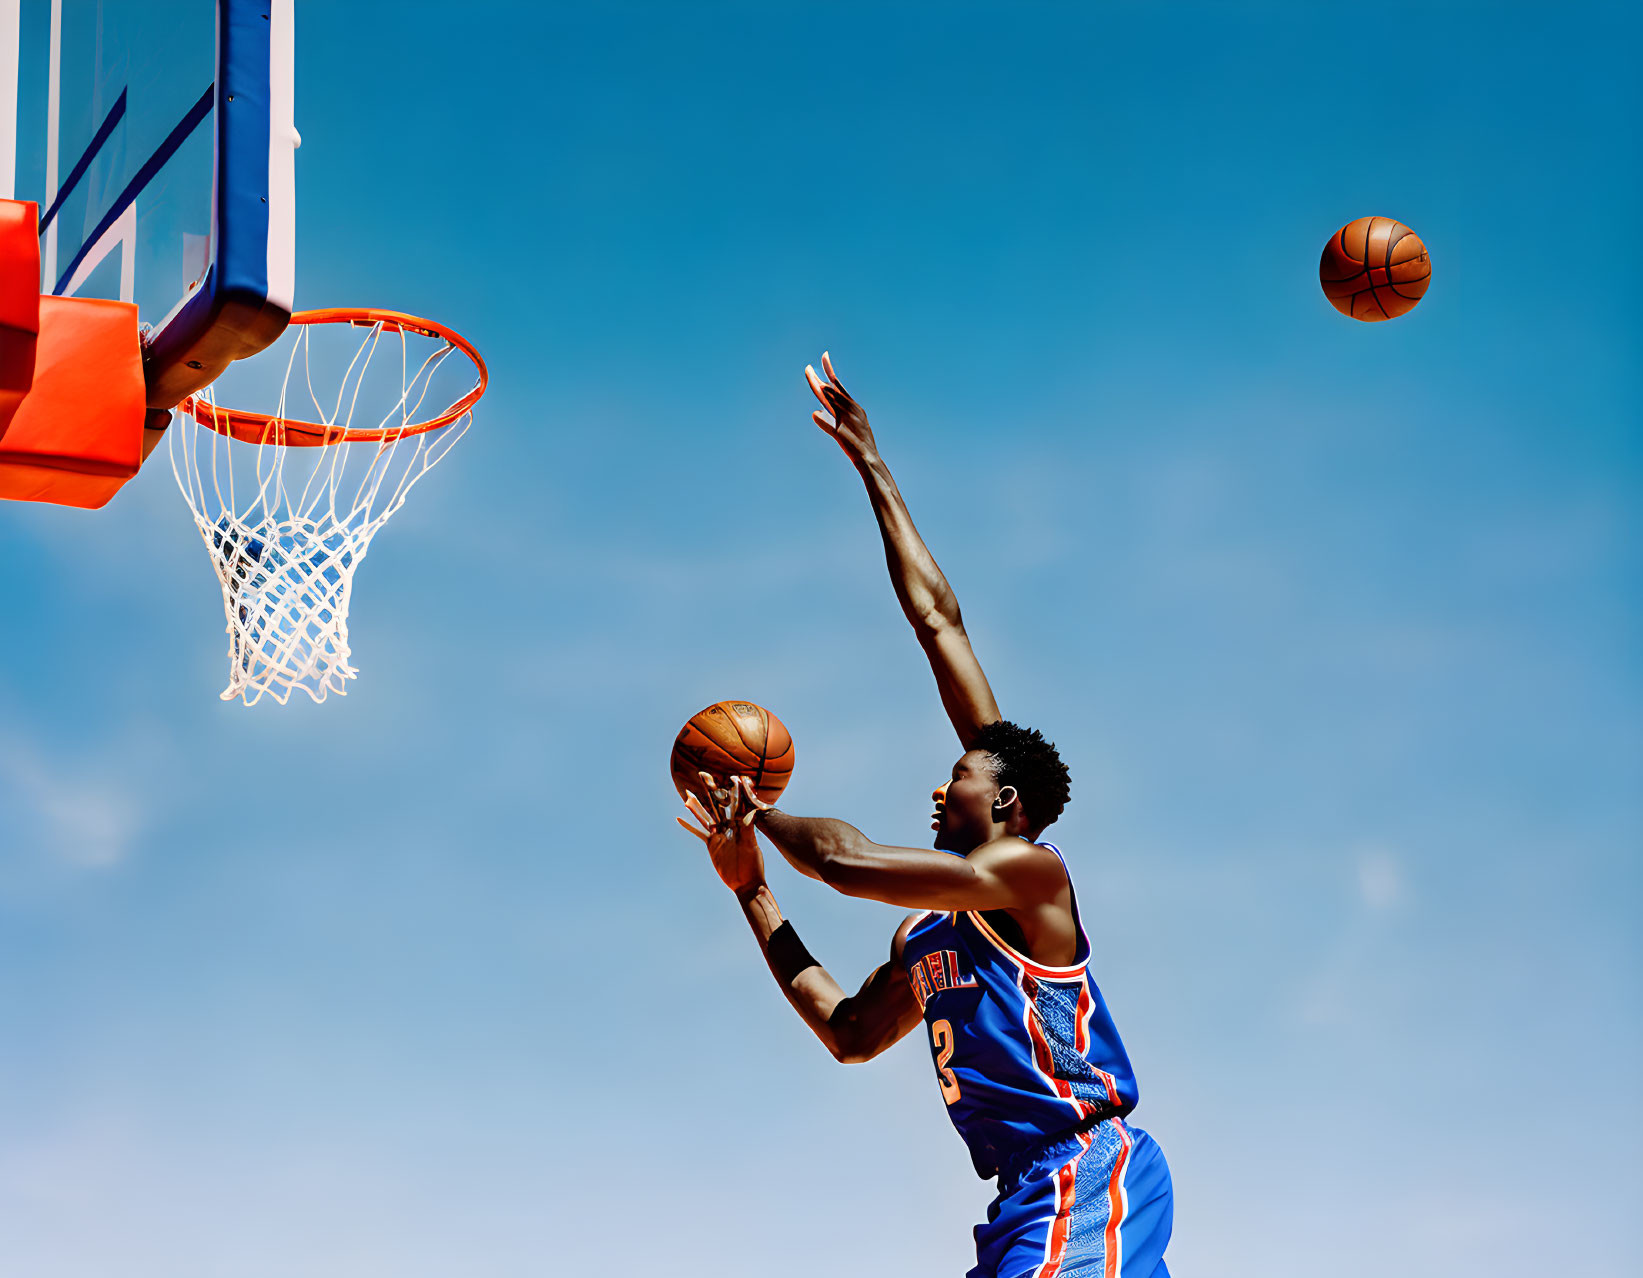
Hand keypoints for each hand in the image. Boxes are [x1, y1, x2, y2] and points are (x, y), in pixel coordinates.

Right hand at [678, 772, 765, 896]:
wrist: (746, 882)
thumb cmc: (753, 864)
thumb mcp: (751, 845)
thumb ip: (748, 830)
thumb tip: (750, 814)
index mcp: (740, 824)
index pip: (735, 803)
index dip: (732, 790)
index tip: (729, 775)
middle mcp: (728, 826)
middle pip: (717, 805)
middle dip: (710, 791)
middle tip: (703, 775)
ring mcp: (719, 835)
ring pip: (706, 817)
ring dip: (696, 806)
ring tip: (687, 794)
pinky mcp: (712, 844)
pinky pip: (699, 833)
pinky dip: (689, 826)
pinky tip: (679, 819)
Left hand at [805, 352, 878, 466]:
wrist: (869, 459)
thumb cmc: (857, 445)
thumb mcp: (841, 431)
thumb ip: (827, 421)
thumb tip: (815, 412)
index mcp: (852, 407)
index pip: (838, 386)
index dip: (829, 372)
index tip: (824, 357)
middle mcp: (851, 409)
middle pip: (831, 390)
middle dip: (819, 379)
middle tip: (807, 368)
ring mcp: (848, 418)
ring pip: (832, 400)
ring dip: (820, 389)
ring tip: (809, 376)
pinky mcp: (844, 430)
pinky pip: (833, 419)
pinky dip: (826, 411)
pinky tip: (818, 404)